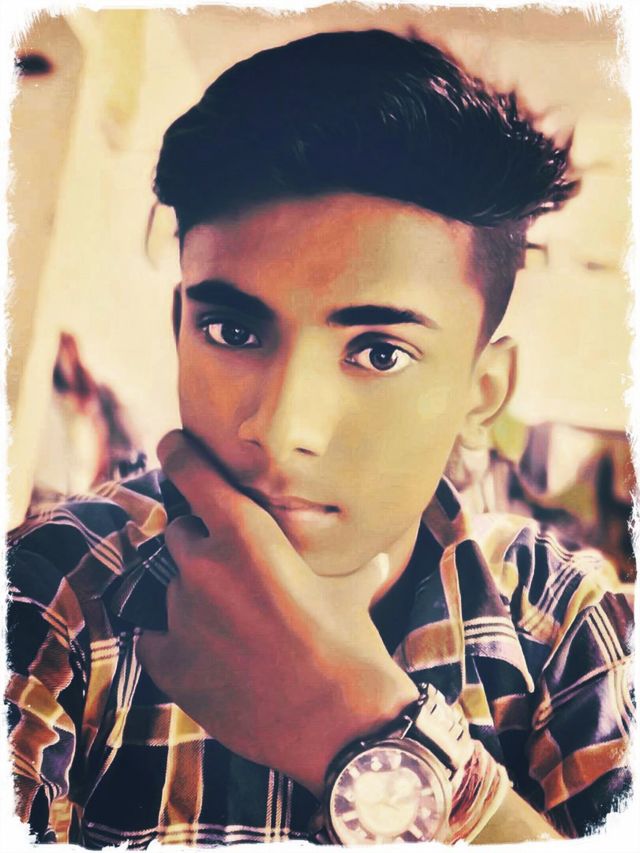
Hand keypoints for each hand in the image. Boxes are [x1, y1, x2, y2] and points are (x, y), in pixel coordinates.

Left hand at [137, 430, 417, 796]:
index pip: (190, 471)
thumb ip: (348, 562)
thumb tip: (377, 557)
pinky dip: (176, 642)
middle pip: (182, 533)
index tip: (173, 443)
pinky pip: (157, 636)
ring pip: (176, 588)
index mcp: (245, 532)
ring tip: (237, 629)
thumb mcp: (349, 586)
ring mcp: (181, 614)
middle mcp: (204, 564)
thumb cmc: (348, 644)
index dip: (178, 452)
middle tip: (236, 576)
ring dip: (197, 598)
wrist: (340, 724)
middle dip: (204, 546)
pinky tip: (213, 657)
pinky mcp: (169, 662)